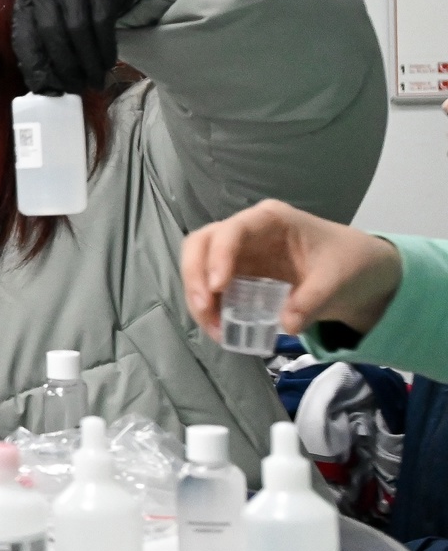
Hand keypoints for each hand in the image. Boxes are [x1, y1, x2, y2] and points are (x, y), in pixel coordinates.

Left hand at [12, 0, 151, 94]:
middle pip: (52, 32)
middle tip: (75, 88)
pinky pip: (103, 24)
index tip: (45, 89)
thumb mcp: (45, 13)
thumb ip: (40, 42)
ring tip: (94, 82)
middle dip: (65, 66)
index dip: (34, 65)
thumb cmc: (66, 2)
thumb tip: (42, 85)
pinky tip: (106, 64)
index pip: (24, 35)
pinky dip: (105, 48)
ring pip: (79, 30)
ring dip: (88, 62)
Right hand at [184, 200, 402, 343]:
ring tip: (215, 330)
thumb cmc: (346, 261)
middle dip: (195, 277)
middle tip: (205, 309)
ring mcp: (237, 254)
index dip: (218, 256)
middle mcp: (245, 233)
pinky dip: (211, 310)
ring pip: (199, 268)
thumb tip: (287, 325)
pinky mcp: (237, 276)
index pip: (231, 231)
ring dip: (199, 299)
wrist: (356, 271)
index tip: (218, 288)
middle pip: (201, 245)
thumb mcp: (337, 277)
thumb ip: (313, 300)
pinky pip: (212, 290)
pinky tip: (221, 330)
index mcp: (269, 220)